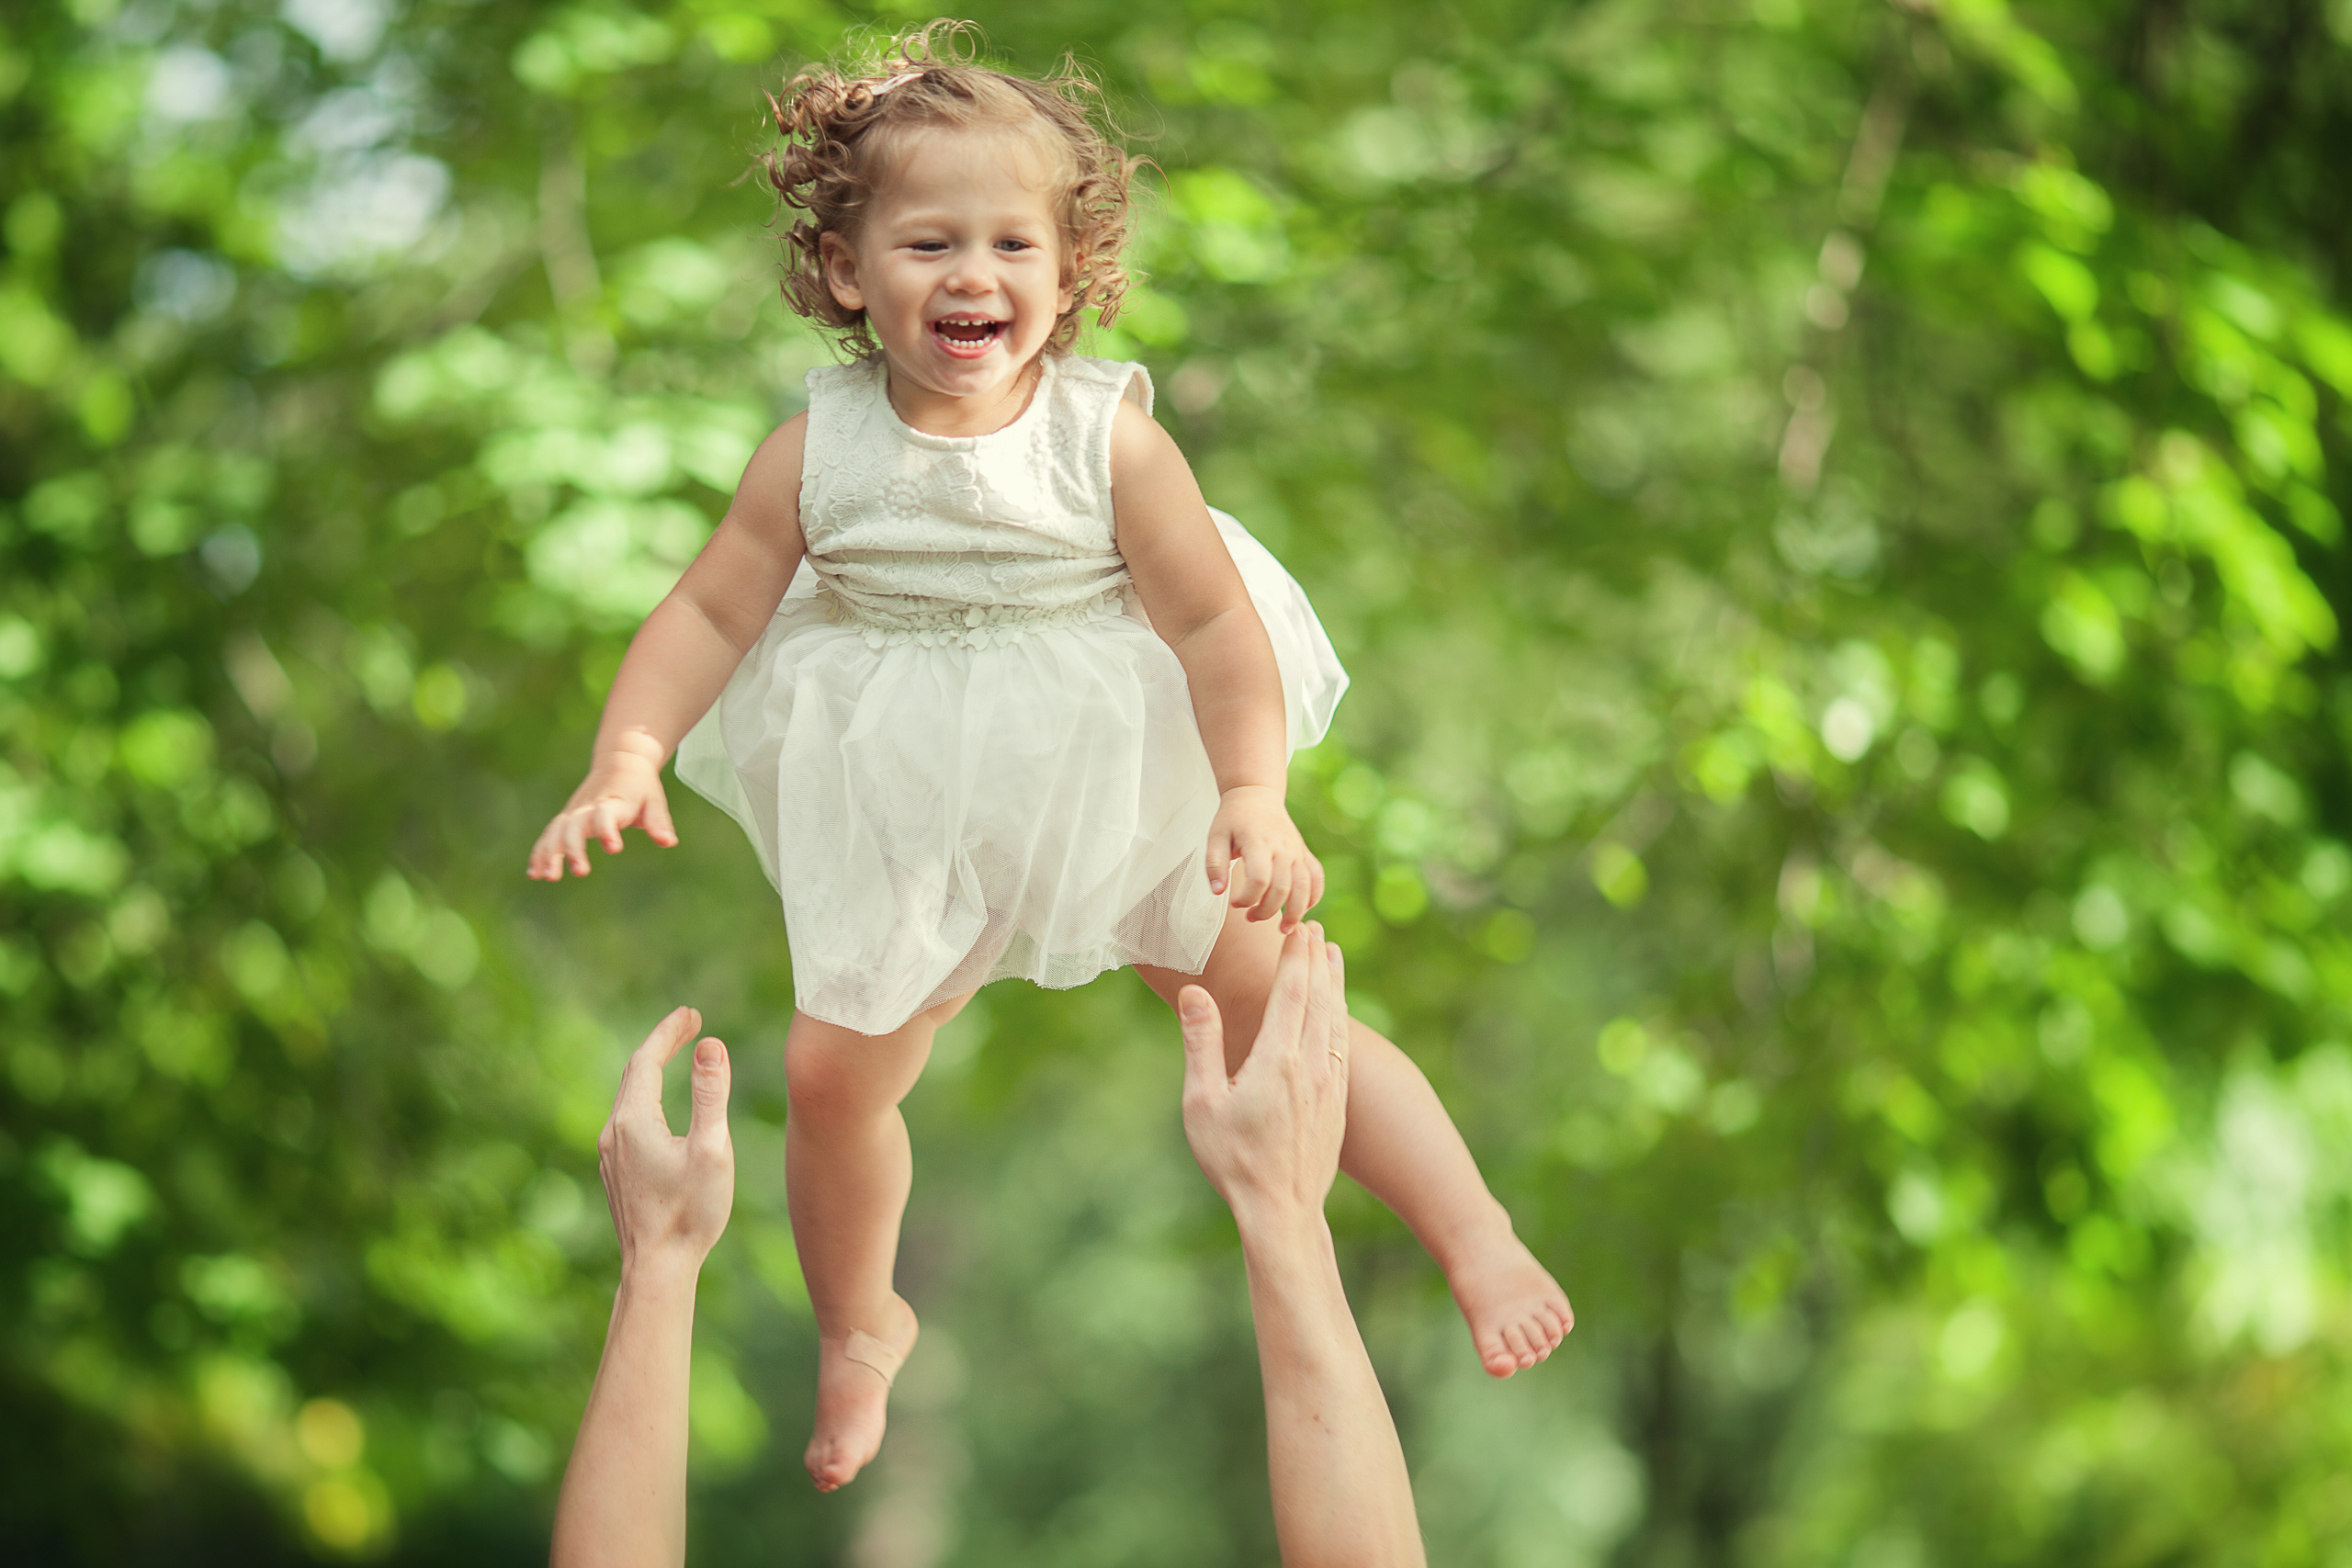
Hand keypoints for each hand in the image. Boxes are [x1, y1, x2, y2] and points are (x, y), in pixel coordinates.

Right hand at [528, 744, 677, 879]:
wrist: (621, 761)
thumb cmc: (641, 786)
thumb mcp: (654, 801)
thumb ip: (659, 822)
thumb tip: (668, 842)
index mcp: (612, 802)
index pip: (606, 815)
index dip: (608, 830)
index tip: (614, 848)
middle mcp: (588, 807)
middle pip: (574, 826)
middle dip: (573, 848)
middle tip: (581, 871)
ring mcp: (573, 812)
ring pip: (556, 832)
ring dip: (549, 853)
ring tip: (548, 877)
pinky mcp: (566, 819)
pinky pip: (549, 835)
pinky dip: (540, 852)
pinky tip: (535, 874)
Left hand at [597, 1006, 734, 1271]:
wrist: (657, 1268)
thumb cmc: (690, 1211)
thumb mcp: (711, 1148)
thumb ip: (710, 1094)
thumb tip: (710, 1045)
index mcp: (634, 1121)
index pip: (647, 1059)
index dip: (669, 1031)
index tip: (692, 1013)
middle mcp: (613, 1133)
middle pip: (634, 1074)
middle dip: (661, 1044)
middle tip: (689, 1023)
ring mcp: (610, 1155)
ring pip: (628, 1098)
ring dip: (651, 1071)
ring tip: (676, 1055)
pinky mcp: (615, 1173)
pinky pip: (627, 1121)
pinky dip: (646, 1098)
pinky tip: (660, 1107)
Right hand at [1179, 923, 1349, 1222]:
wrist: (1283, 1212)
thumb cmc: (1233, 1161)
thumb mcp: (1203, 1103)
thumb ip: (1202, 1043)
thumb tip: (1195, 993)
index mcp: (1278, 1060)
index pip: (1292, 993)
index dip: (1296, 957)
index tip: (1299, 928)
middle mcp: (1311, 1066)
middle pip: (1319, 999)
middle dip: (1317, 960)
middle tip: (1316, 927)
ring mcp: (1330, 1085)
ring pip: (1336, 1020)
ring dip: (1334, 984)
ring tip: (1333, 956)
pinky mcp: (1338, 1103)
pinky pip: (1342, 1047)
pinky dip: (1340, 1018)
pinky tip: (1336, 1012)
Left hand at [1204, 785, 1324, 930]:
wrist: (1255, 795)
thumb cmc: (1232, 820)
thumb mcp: (1215, 837)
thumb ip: (1214, 864)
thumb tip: (1218, 892)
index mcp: (1258, 842)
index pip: (1260, 879)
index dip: (1248, 898)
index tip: (1234, 903)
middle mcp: (1282, 847)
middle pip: (1282, 888)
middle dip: (1267, 911)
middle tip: (1250, 917)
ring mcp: (1296, 850)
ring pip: (1304, 886)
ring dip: (1296, 911)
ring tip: (1284, 929)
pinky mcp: (1304, 852)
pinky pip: (1317, 877)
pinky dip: (1314, 896)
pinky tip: (1303, 910)